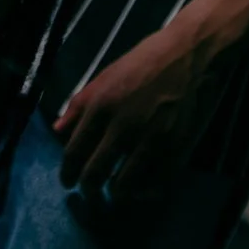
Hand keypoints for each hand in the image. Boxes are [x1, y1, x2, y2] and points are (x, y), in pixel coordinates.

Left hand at [53, 23, 210, 196]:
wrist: (191, 52)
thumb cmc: (146, 61)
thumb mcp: (105, 75)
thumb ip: (79, 105)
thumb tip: (57, 131)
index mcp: (101, 105)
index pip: (74, 152)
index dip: (67, 174)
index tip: (68, 182)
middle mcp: (122, 125)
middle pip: (94, 175)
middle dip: (88, 191)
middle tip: (89, 195)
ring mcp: (150, 139)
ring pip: (124, 187)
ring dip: (116, 194)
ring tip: (117, 193)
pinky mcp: (176, 148)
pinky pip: (155, 184)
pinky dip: (146, 192)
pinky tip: (144, 188)